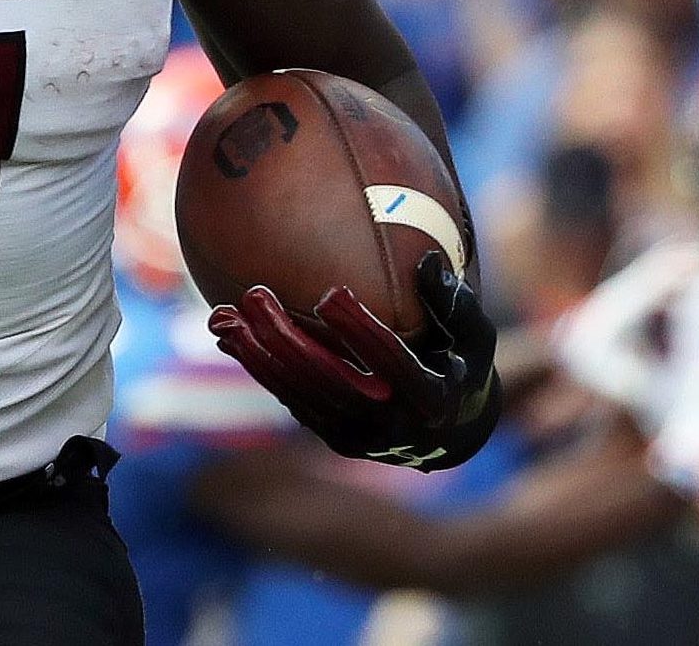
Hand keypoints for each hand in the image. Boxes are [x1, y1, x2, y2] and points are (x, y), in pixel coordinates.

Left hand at [211, 251, 500, 470]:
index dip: (360, 331)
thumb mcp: (475, 338)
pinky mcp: (333, 437)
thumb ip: (455, 303)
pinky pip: (290, 401)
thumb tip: (425, 260)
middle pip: (329, 379)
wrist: (449, 434)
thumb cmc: (462, 366)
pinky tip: (228, 336)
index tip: (331, 293)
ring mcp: (358, 436)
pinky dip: (258, 369)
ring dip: (257, 355)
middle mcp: (390, 424)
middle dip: (287, 339)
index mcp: (430, 399)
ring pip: (299, 394)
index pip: (390, 362)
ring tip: (223, 316)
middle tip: (254, 294)